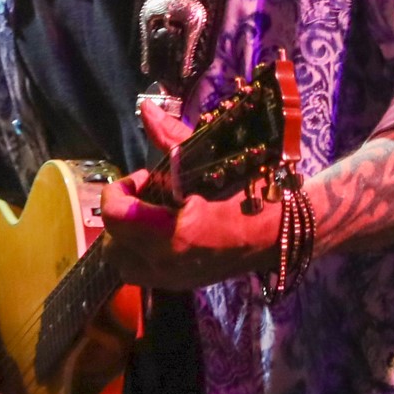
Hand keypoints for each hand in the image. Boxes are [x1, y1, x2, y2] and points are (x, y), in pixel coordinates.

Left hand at [99, 99, 280, 289]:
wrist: (281, 233)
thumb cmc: (251, 193)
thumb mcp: (211, 161)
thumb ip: (171, 138)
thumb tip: (145, 109)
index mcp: (177, 233)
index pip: (116, 216)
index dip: (118, 191)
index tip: (142, 177)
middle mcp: (168, 263)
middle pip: (112, 241)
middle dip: (121, 213)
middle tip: (148, 193)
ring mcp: (173, 278)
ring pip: (122, 260)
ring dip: (126, 234)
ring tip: (152, 213)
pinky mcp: (178, 284)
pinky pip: (141, 270)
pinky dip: (140, 248)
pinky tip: (162, 228)